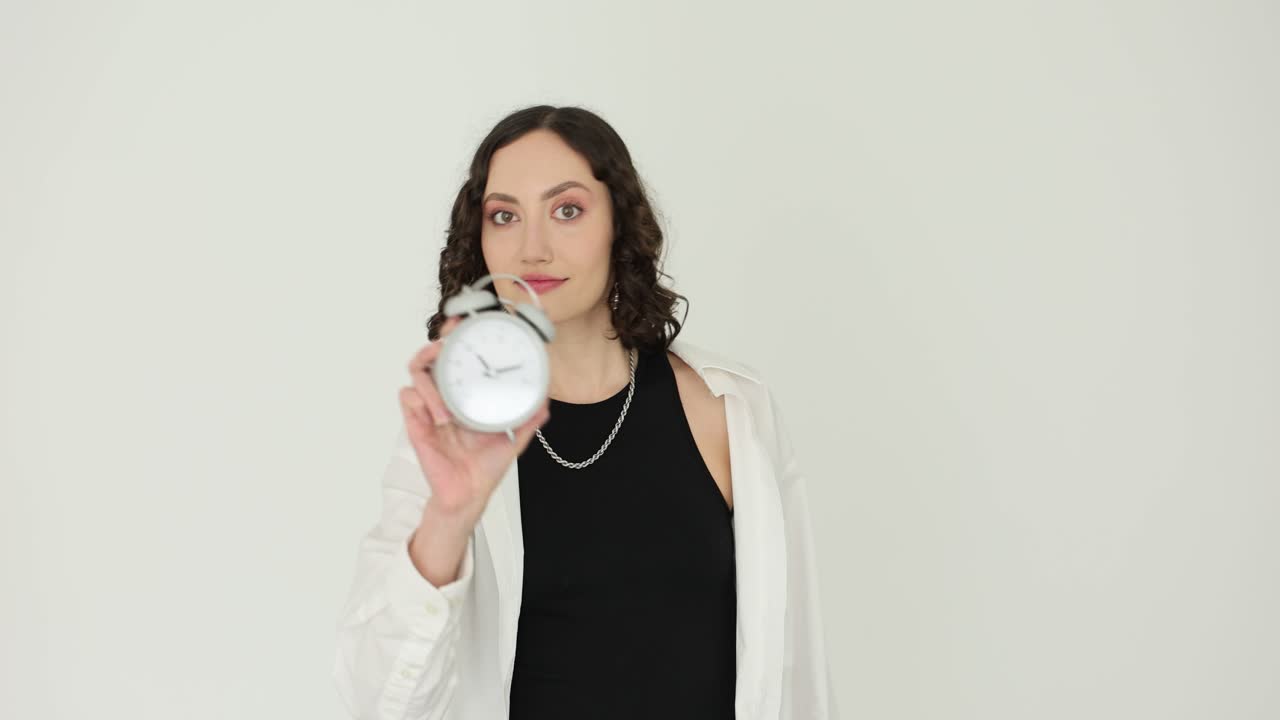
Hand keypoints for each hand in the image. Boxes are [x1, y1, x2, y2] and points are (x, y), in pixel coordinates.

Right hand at [399, 316, 551, 526]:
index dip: (456, 337)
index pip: (456, 358)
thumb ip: (529, 419)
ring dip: (431, 378)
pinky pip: (408, 398)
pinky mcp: (416, 423)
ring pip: (415, 373)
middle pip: (430, 356)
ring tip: (446, 394)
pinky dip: (422, 401)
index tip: (463, 322)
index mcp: (465, 395)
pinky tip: (440, 418)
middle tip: (447, 341)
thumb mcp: (514, 438)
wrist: (470, 493)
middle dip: (436, 342)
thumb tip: (545, 403)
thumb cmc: (485, 465)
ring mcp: (428, 408)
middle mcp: (445, 397)